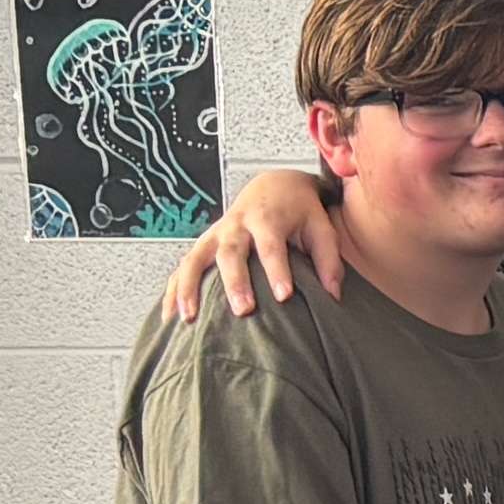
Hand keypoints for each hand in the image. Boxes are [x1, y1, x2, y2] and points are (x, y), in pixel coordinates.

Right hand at [163, 168, 349, 319]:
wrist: (275, 185)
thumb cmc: (300, 210)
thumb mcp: (321, 227)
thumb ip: (328, 259)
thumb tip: (332, 294)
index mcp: (267, 218)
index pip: (271, 246)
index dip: (277, 270)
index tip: (284, 295)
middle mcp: (236, 224)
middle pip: (230, 252)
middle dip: (234, 281)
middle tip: (243, 310)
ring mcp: (215, 234)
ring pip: (196, 258)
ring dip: (189, 287)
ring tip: (190, 318)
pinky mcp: (204, 243)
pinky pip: (184, 266)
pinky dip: (174, 290)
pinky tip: (171, 316)